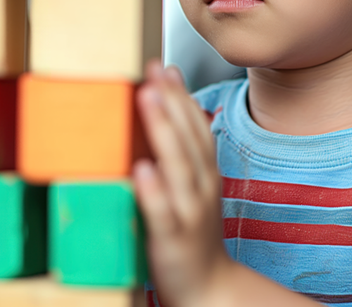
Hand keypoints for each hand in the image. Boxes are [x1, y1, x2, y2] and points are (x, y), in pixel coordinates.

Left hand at [133, 61, 232, 306]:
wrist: (209, 290)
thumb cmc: (194, 235)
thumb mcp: (191, 189)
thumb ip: (179, 156)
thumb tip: (158, 117)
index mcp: (204, 174)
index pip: (196, 127)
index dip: (181, 96)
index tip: (164, 67)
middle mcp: (201, 188)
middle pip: (189, 138)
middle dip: (171, 101)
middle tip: (153, 72)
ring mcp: (189, 213)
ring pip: (178, 166)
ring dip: (164, 129)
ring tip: (148, 99)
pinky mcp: (172, 239)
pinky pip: (163, 212)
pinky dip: (154, 190)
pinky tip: (142, 169)